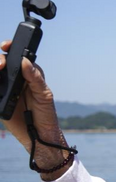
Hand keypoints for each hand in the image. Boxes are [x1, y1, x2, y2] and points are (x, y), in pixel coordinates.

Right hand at [1, 40, 71, 178]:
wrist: (38, 135)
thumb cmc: (46, 114)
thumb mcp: (44, 95)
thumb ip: (35, 78)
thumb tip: (25, 61)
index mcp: (28, 75)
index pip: (17, 57)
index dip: (10, 49)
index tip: (6, 46)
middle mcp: (16, 80)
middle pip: (1, 63)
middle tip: (1, 65)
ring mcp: (5, 89)